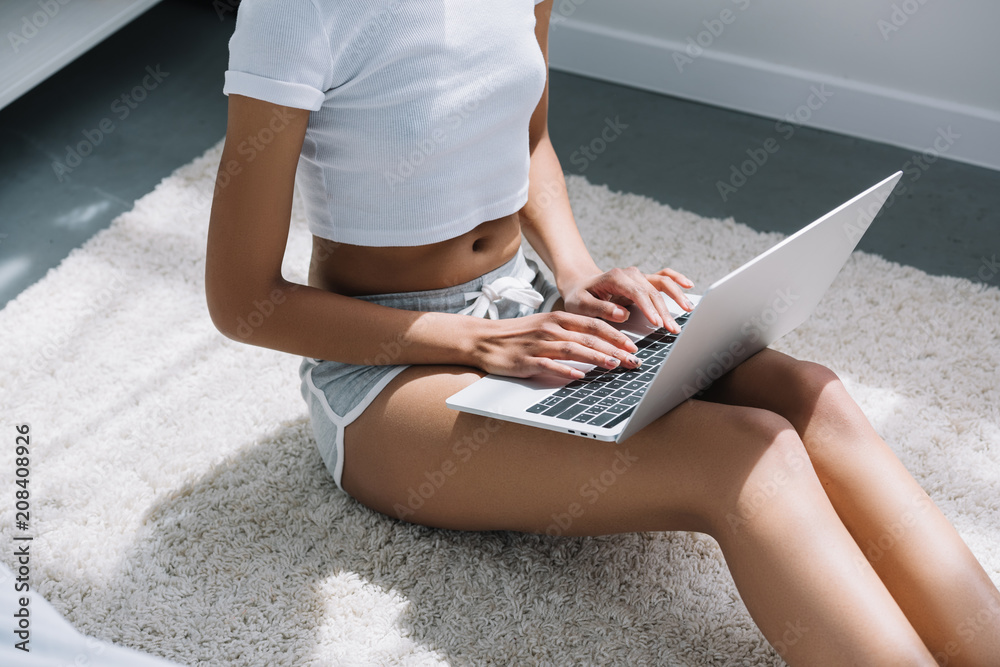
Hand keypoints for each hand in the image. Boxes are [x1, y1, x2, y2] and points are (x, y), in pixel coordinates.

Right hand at [470, 311, 640, 379]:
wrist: (483, 339)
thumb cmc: (517, 334)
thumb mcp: (545, 326)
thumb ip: (569, 332)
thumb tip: (597, 343)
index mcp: (557, 318)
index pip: (593, 324)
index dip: (616, 335)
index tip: (633, 345)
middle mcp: (550, 328)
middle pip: (589, 338)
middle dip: (614, 349)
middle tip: (633, 359)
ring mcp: (538, 344)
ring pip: (573, 349)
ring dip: (596, 358)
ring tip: (614, 365)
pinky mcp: (526, 360)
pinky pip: (548, 365)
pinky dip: (565, 370)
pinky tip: (579, 376)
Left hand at [560, 266, 693, 332]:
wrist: (580, 284)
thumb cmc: (579, 296)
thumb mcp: (581, 305)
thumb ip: (601, 309)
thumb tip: (623, 314)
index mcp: (616, 278)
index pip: (637, 293)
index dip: (649, 308)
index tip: (657, 323)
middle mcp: (630, 274)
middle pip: (652, 291)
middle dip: (665, 311)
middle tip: (673, 329)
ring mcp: (638, 276)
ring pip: (662, 284)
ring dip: (676, 296)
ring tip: (688, 310)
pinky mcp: (643, 281)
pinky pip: (663, 277)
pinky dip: (677, 279)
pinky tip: (689, 285)